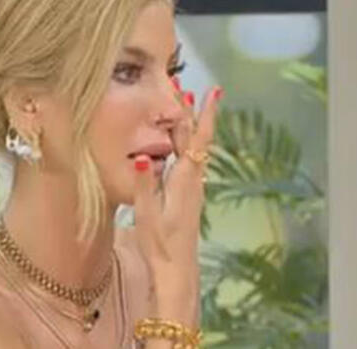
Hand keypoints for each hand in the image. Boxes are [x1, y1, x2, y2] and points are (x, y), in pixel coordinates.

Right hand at [132, 85, 223, 323]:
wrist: (177, 268)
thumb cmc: (161, 244)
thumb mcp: (147, 215)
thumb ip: (145, 186)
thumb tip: (143, 157)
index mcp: (184, 180)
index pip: (196, 140)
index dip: (204, 115)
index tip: (213, 91)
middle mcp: (193, 180)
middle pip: (195, 139)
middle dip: (192, 112)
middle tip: (184, 87)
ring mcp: (193, 187)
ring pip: (193, 148)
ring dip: (188, 125)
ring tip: (182, 103)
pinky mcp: (189, 194)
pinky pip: (189, 160)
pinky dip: (184, 143)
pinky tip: (177, 140)